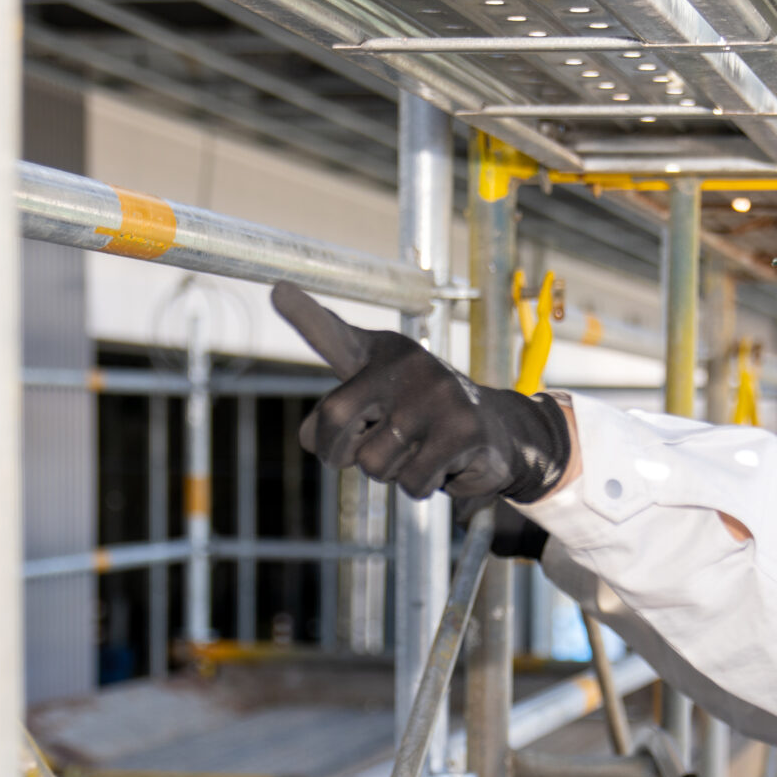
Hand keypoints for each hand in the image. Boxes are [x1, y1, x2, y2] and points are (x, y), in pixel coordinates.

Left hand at [273, 282, 571, 505]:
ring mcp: (436, 394)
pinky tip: (445, 463)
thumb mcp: (374, 414)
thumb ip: (334, 422)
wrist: (499, 433)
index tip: (277, 290)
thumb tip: (315, 438)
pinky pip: (412, 483)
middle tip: (370, 452)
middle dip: (340, 454)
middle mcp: (405, 365)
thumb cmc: (419, 424)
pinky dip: (422, 486)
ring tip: (419, 451)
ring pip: (375, 464)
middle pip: (335, 422)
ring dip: (390, 474)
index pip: (333, 335)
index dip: (304, 316)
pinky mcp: (462, 429)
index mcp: (377, 354)